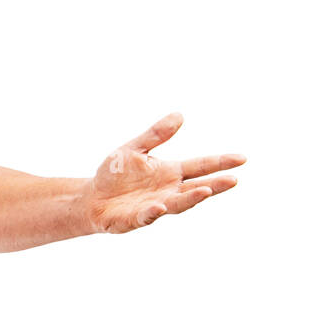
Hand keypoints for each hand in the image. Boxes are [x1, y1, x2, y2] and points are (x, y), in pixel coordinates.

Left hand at [84, 112, 244, 234]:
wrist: (92, 198)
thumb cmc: (115, 174)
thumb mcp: (134, 149)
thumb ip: (156, 135)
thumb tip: (180, 115)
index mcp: (170, 173)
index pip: (200, 166)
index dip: (220, 163)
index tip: (242, 158)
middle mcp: (168, 191)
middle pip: (196, 187)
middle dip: (214, 184)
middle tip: (233, 180)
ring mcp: (155, 206)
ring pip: (178, 203)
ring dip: (191, 198)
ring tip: (204, 190)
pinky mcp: (136, 218)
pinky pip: (147, 215)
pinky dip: (153, 212)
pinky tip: (160, 206)